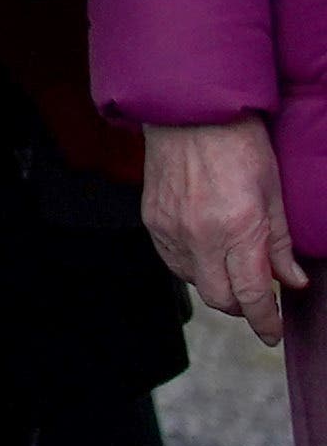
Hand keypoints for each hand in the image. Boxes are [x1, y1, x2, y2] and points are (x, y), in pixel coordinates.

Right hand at [142, 117, 299, 338]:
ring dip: (216, 285)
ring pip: (194, 282)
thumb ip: (280, 244)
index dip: (266, 322)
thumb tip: (292, 281)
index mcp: (237, 229)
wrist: (188, 112)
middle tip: (257, 300)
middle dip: (242, 307)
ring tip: (231, 268)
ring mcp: (171, 230)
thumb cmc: (237, 144)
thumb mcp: (274, 194)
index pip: (253, 295)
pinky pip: (172, 261)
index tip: (273, 333)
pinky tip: (205, 252)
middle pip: (221, 299)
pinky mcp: (152, 221)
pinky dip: (191, 267)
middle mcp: (200, 236)